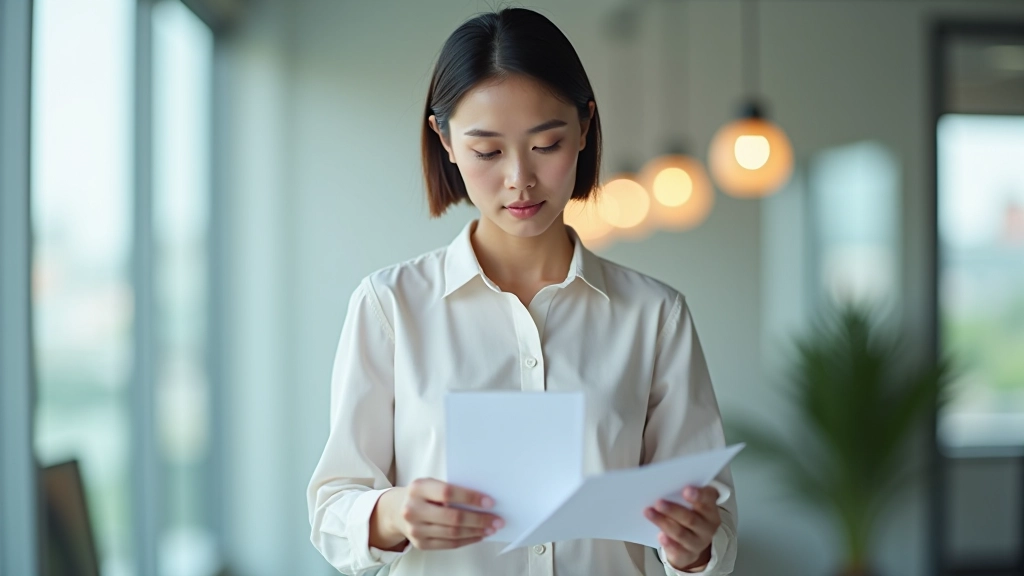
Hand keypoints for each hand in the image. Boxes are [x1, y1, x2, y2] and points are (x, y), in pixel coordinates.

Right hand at [370, 478, 503, 550]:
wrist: (396, 510)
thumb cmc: (420, 495)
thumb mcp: (430, 484)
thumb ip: (451, 489)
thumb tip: (482, 500)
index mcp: (418, 488)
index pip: (448, 493)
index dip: (470, 498)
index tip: (489, 502)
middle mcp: (413, 509)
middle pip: (453, 517)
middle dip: (479, 519)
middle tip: (496, 519)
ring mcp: (415, 529)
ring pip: (453, 533)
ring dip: (476, 531)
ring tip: (490, 528)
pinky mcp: (420, 544)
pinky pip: (449, 544)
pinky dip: (467, 540)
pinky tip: (478, 535)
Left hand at [644, 485, 720, 572]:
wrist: (693, 541)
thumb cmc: (689, 514)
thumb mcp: (691, 502)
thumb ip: (680, 492)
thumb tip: (662, 483)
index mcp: (710, 509)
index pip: (707, 500)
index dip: (698, 495)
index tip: (686, 489)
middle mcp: (708, 527)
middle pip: (691, 519)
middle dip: (673, 510)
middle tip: (658, 502)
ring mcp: (699, 542)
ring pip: (681, 534)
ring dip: (664, 523)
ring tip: (649, 513)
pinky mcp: (689, 555)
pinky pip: (679, 551)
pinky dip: (669, 544)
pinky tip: (660, 536)